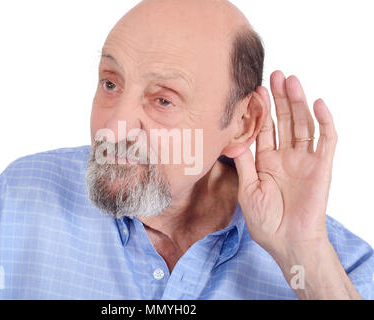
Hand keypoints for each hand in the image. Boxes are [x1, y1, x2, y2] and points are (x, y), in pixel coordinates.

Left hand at [234, 70, 337, 259]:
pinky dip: (325, 121)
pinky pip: (327, 140)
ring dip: (298, 102)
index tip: (254, 90)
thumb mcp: (247, 189)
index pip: (264, 129)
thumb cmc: (266, 221)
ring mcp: (304, 160)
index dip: (261, 110)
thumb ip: (243, 162)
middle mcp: (285, 157)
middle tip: (274, 75)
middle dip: (279, 98)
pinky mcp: (322, 166)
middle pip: (284, 121)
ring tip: (291, 81)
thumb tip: (232, 138)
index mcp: (266, 162)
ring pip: (303, 124)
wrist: (287, 242)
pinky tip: (317, 103)